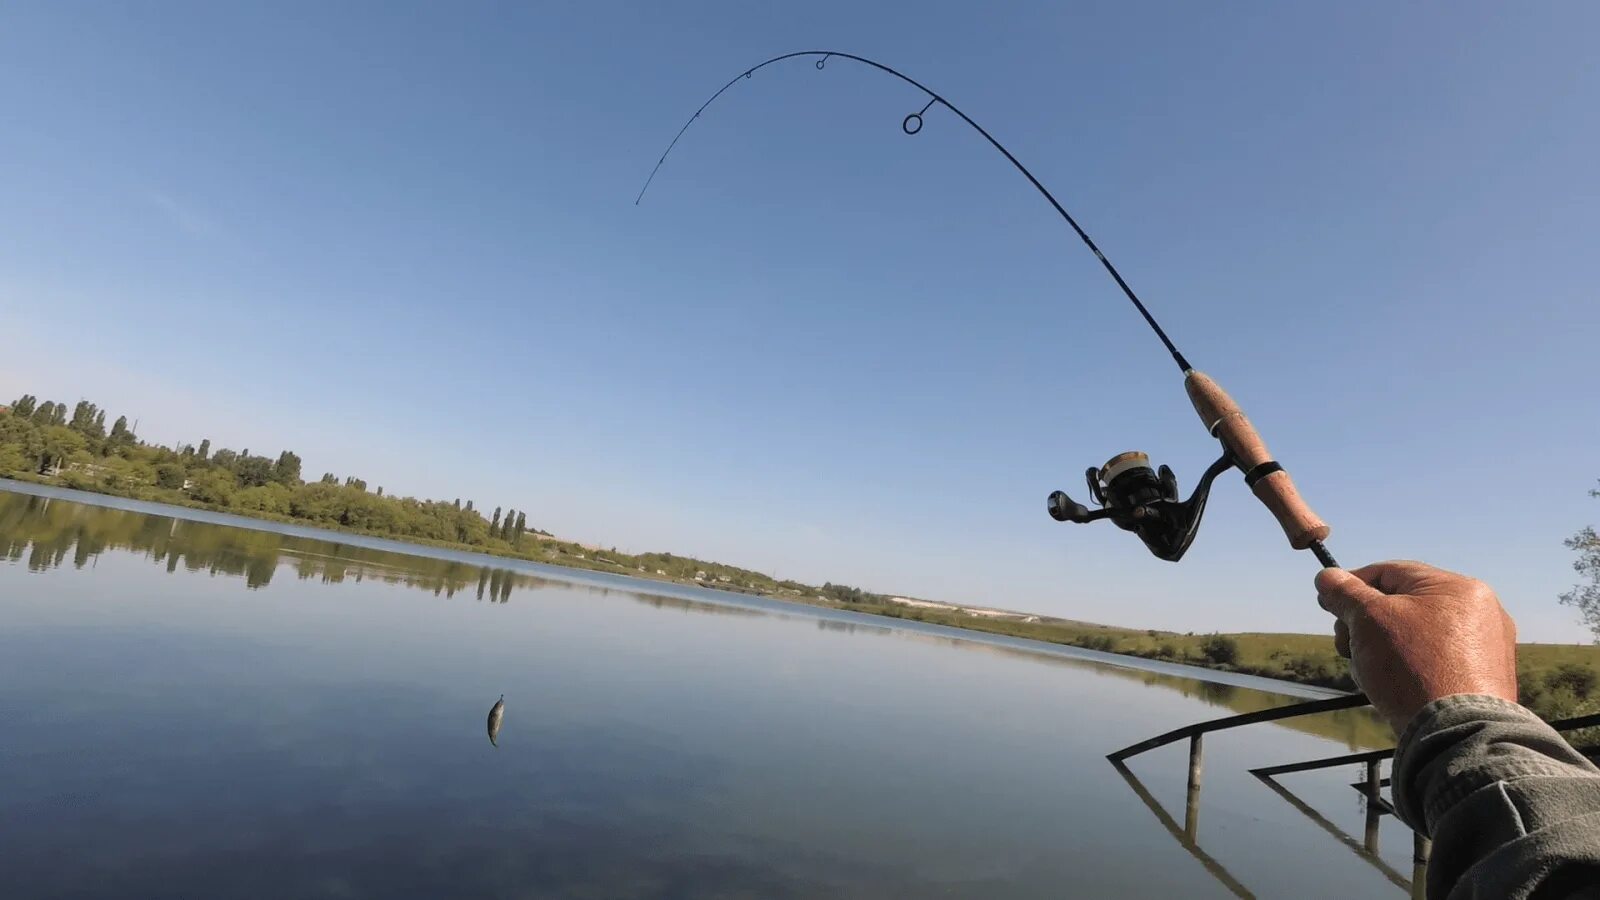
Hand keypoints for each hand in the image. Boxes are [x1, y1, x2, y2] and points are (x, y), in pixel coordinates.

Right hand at [1315, 561, 1518, 733]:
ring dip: (1383, 647)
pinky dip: (1409, 666)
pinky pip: (1436, 658)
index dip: (1351, 585)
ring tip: (1370, 673)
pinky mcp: (1484, 676)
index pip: (1390, 572)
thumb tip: (1326, 576)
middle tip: (1346, 646)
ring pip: (1417, 633)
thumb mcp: (1368, 620)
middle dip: (1365, 623)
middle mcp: (1480, 610)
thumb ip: (1345, 593)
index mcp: (1457, 587)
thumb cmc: (1412, 668)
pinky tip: (1394, 686)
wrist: (1458, 733)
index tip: (1326, 603)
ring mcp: (1487, 645)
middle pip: (1403, 604)